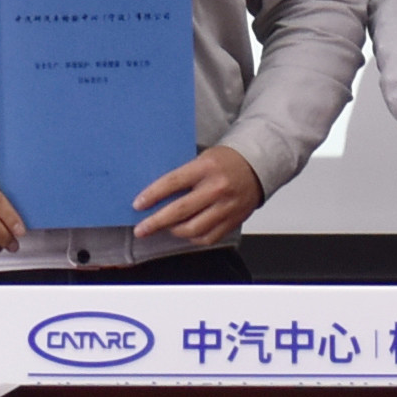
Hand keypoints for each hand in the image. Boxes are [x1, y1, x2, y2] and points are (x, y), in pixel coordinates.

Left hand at [131, 146, 260, 247]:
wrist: (258, 166)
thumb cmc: (227, 161)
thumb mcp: (203, 158)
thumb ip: (184, 176)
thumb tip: (156, 195)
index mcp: (206, 167)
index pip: (173, 182)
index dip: (153, 195)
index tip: (138, 205)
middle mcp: (217, 188)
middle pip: (180, 210)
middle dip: (156, 222)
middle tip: (141, 229)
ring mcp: (226, 207)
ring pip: (193, 228)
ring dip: (174, 231)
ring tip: (165, 229)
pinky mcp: (233, 221)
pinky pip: (208, 237)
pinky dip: (193, 238)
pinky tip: (185, 233)